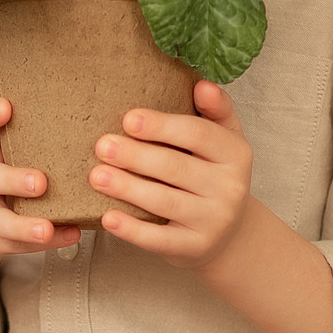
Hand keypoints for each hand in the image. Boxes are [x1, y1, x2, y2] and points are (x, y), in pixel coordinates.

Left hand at [89, 81, 253, 267]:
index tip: (128, 119)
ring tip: (96, 176)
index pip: (199, 135)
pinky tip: (107, 218)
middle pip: (176, 167)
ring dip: (127, 188)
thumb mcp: (224, 140)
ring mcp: (213, 221)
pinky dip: (132, 229)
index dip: (162, 126)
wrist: (229, 234)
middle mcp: (230, 188)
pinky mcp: (194, 248)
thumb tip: (203, 84)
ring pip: (164, 202)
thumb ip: (216, 110)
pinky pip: (159, 239)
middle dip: (136, 156)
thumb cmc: (215, 176)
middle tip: (102, 145)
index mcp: (236, 153)